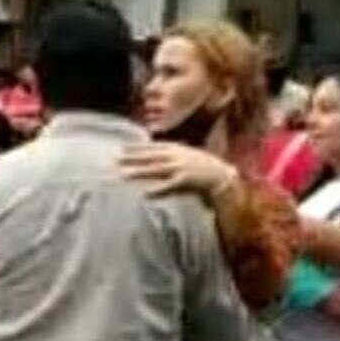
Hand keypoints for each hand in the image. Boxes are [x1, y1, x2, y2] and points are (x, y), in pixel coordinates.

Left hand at [119, 144, 238, 202]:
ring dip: (140, 171)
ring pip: (155, 168)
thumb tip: (157, 156)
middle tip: (117, 159)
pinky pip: (168, 185)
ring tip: (124, 174)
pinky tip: (145, 193)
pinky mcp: (185, 180)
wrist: (222, 175)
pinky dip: (157, 189)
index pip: (152, 146)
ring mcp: (181, 167)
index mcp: (177, 148)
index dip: (137, 147)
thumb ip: (172, 155)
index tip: (122, 147)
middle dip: (133, 157)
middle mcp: (177, 155)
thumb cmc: (204, 167)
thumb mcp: (187, 155)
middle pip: (150, 155)